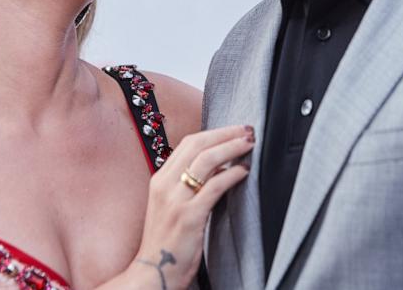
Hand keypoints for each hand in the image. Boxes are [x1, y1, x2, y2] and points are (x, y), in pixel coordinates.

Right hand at [130, 125, 253, 288]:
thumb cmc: (166, 241)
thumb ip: (187, 184)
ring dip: (232, 148)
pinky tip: (243, 171)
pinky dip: (232, 174)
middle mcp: (165, 185)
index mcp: (159, 179)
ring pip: (207, 160)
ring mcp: (176, 200)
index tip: (233, 129)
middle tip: (247, 130)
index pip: (188, 143)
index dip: (214, 132)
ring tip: (249, 144)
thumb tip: (218, 167)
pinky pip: (215, 186)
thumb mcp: (170, 205)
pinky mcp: (189, 216)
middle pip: (198, 145)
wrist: (153, 273)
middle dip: (226, 133)